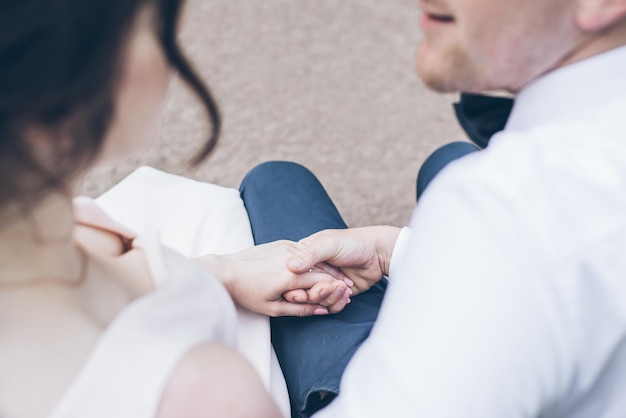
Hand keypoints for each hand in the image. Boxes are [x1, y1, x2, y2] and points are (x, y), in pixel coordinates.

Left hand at [196, 240, 351, 316]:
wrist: (226, 270)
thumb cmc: (246, 292)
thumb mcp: (273, 308)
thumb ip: (300, 309)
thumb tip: (322, 311)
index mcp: (290, 277)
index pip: (324, 282)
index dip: (336, 289)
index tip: (345, 295)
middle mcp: (291, 259)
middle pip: (322, 269)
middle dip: (335, 279)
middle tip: (346, 288)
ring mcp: (286, 247)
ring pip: (315, 259)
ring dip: (326, 268)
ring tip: (335, 278)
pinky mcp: (281, 242)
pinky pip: (303, 251)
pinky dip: (313, 260)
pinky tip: (316, 267)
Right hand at [287, 226, 400, 294]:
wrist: (377, 253)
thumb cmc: (352, 243)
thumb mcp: (328, 244)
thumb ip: (309, 255)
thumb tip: (290, 266)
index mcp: (305, 257)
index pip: (292, 277)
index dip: (295, 286)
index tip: (302, 291)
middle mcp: (312, 272)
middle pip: (303, 292)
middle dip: (315, 293)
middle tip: (328, 288)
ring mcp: (324, 284)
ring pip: (316, 302)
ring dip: (329, 298)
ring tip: (343, 287)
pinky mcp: (336, 294)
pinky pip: (330, 306)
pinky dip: (337, 303)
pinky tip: (347, 294)